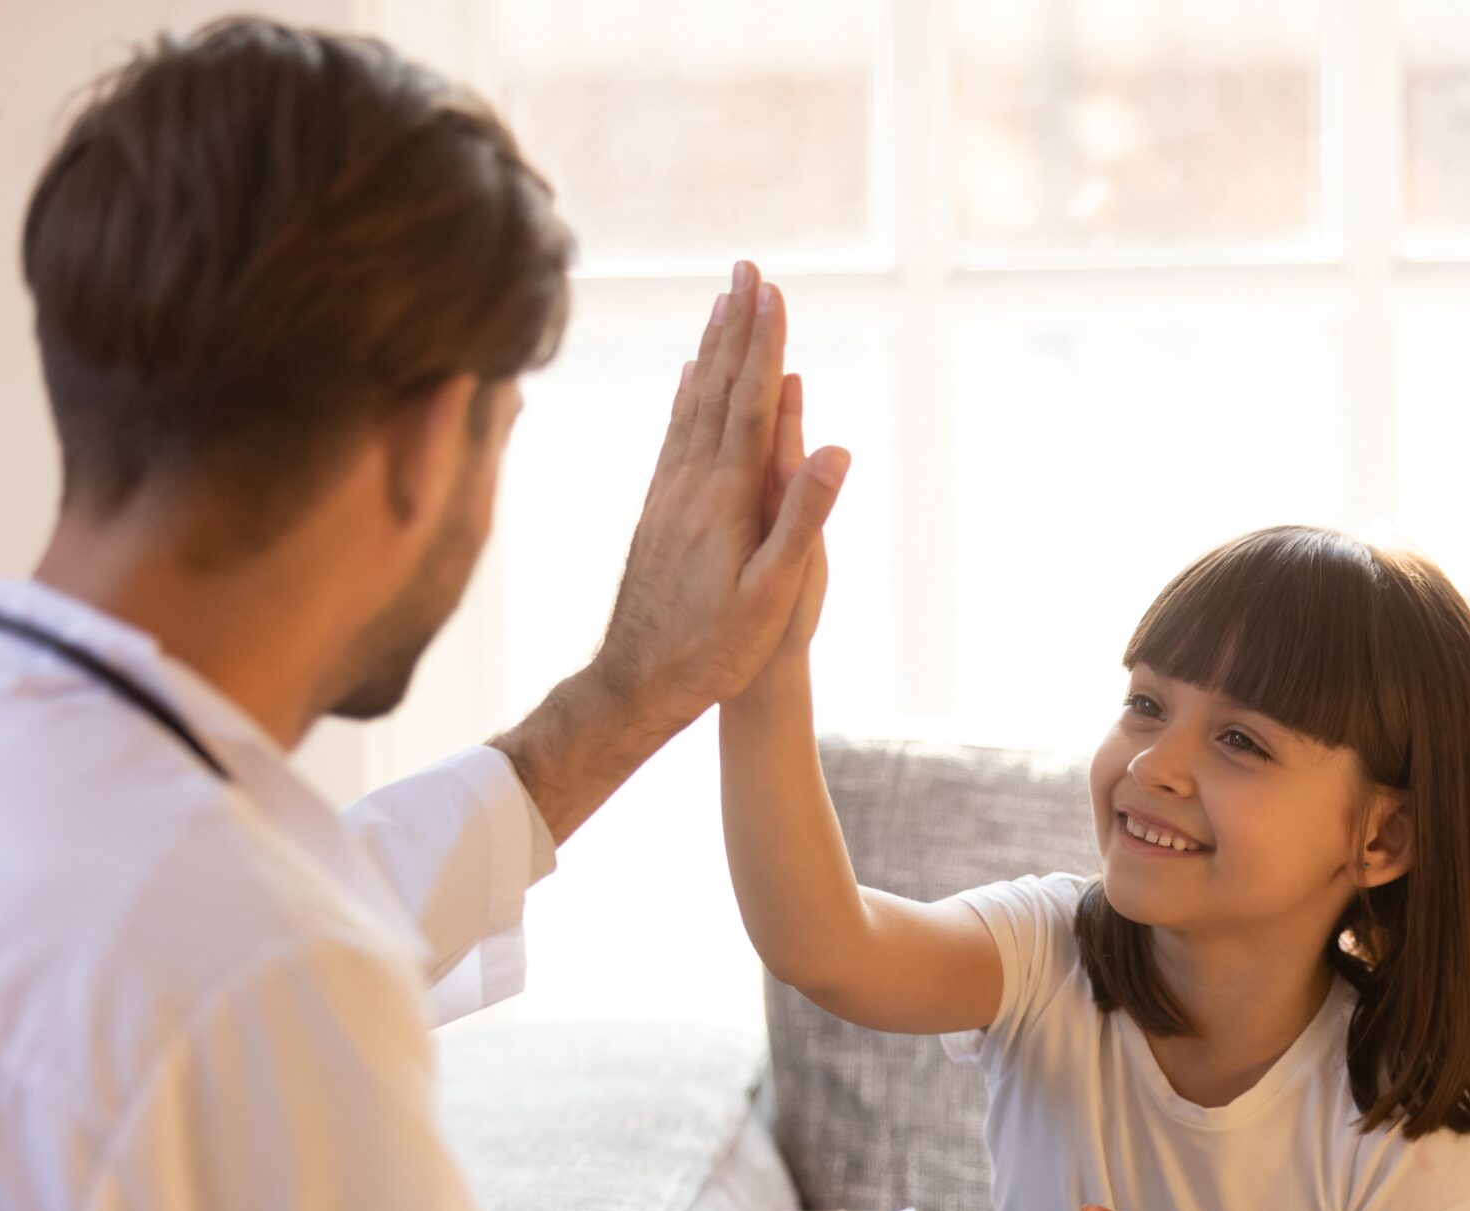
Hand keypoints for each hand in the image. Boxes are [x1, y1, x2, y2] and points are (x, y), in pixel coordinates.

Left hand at [589, 260, 850, 733]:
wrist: (635, 683)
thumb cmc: (714, 649)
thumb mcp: (771, 593)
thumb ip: (802, 518)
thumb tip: (833, 449)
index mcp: (723, 497)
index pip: (749, 402)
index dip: (763, 342)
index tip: (771, 289)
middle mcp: (689, 482)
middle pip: (716, 386)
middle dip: (736, 324)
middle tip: (746, 268)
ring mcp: (669, 493)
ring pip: (693, 403)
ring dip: (711, 349)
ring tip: (723, 304)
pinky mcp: (659, 509)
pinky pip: (676, 434)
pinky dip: (688, 394)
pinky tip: (689, 377)